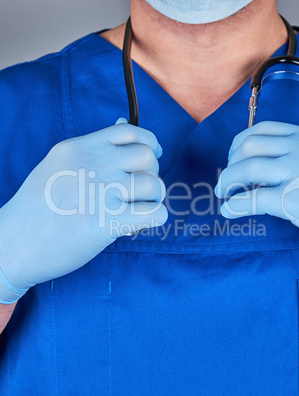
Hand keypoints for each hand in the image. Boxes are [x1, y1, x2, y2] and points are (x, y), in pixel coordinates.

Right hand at [0, 119, 166, 302]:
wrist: (14, 243)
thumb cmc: (37, 206)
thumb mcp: (58, 163)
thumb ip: (93, 146)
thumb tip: (123, 121)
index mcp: (80, 147)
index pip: (130, 131)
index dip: (149, 143)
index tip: (151, 158)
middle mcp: (94, 165)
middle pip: (148, 157)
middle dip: (151, 174)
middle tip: (139, 191)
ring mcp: (103, 192)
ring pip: (155, 185)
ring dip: (154, 199)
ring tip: (138, 210)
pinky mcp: (109, 222)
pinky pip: (156, 214)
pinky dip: (156, 219)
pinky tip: (140, 223)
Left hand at [215, 121, 298, 263]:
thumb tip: (263, 175)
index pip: (265, 129)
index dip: (240, 142)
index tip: (233, 158)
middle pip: (250, 145)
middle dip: (230, 162)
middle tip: (226, 180)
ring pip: (247, 167)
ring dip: (227, 180)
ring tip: (222, 193)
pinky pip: (253, 199)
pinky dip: (235, 206)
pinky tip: (229, 212)